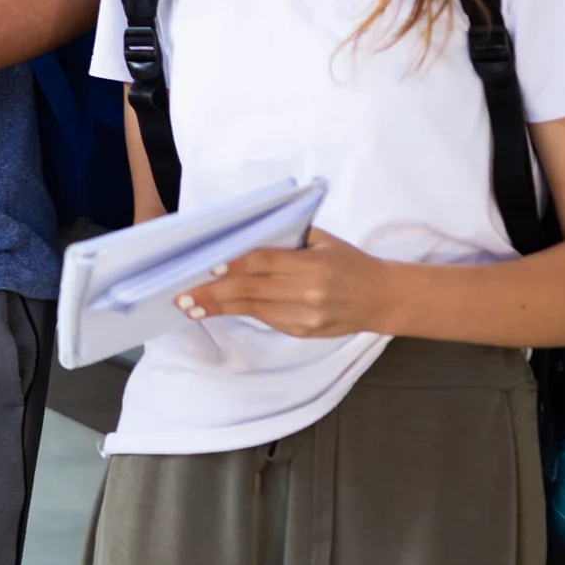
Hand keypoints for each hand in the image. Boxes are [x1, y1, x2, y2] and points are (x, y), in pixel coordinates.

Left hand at [173, 230, 396, 338]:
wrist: (382, 298)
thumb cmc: (349, 262)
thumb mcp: (324, 241)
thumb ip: (288, 237)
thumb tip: (243, 233)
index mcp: (313, 266)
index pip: (264, 263)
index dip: (234, 265)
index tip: (207, 267)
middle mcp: (308, 293)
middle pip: (251, 291)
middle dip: (213, 293)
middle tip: (183, 295)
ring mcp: (305, 316)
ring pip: (253, 310)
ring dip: (219, 308)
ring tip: (191, 306)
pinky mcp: (302, 331)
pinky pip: (265, 319)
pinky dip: (241, 312)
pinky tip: (219, 309)